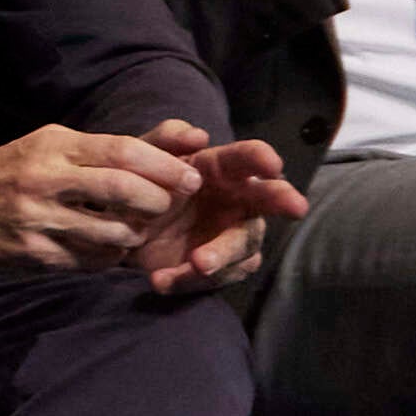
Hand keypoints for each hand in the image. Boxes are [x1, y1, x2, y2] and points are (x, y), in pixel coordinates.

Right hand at [0, 122, 202, 273]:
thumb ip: (113, 147)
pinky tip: (107, 249)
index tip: (192, 178)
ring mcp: (35, 220)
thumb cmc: (3, 172)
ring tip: (137, 230)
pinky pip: (90, 261)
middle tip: (170, 207)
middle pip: (124, 190)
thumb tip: (188, 136)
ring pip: (113, 233)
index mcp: (51, 145)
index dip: (167, 166)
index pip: (124, 151)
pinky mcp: (31, 254)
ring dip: (136, 234)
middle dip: (160, 201)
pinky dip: (109, 257)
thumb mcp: (49, 146)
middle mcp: (43, 179)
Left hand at [124, 118, 305, 296]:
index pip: (247, 158)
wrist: (119, 226)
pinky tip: (161, 279)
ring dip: (221, 256)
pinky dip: (191, 280)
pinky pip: (218, 276)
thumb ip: (165, 139)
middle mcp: (237, 199)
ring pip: (243, 246)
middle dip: (283, 200)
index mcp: (220, 168)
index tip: (271, 164)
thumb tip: (197, 135)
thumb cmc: (140, 183)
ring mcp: (232, 234)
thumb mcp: (142, 157)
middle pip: (268, 199)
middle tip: (296, 206)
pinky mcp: (220, 266)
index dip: (261, 159)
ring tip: (196, 264)